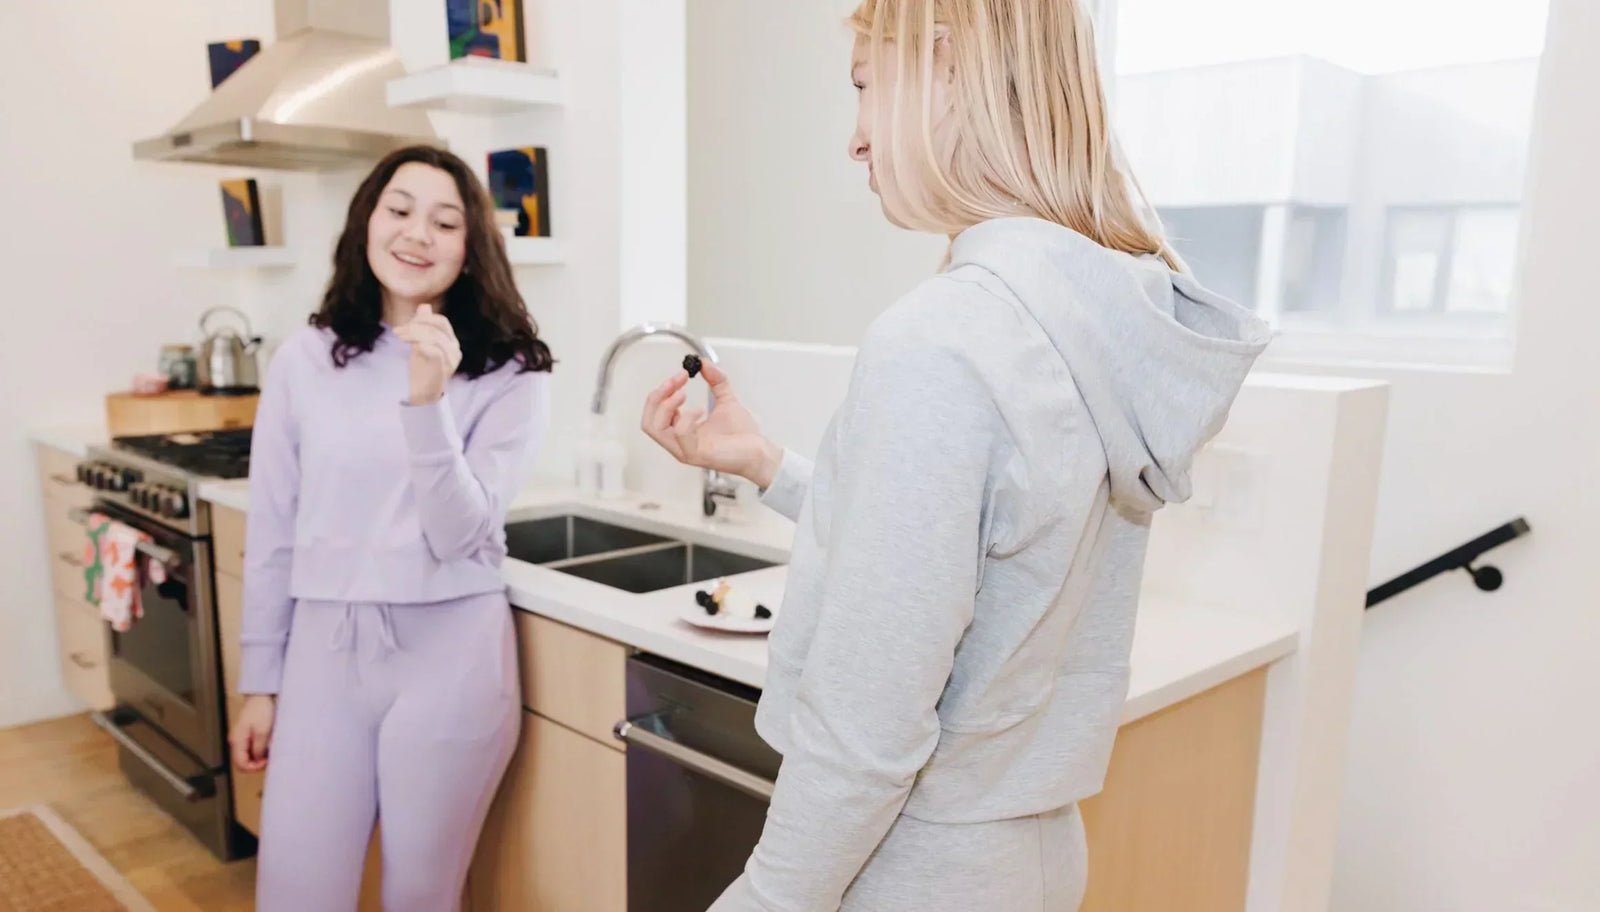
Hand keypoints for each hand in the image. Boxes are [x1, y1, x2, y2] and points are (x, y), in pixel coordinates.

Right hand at [229, 694, 276, 771]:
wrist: (260, 696)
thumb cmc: (261, 711)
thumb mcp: (263, 731)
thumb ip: (259, 748)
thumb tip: (257, 760)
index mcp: (237, 741)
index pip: (240, 764)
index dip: (253, 768)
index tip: (266, 763)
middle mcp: (236, 742)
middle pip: (242, 762)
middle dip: (255, 765)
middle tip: (268, 760)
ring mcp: (240, 739)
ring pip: (246, 756)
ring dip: (257, 759)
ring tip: (269, 754)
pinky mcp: (246, 735)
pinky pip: (250, 749)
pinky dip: (258, 752)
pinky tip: (267, 748)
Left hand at [395, 304, 461, 404]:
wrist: (423, 394)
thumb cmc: (423, 369)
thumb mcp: (421, 343)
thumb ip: (424, 325)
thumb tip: (424, 306)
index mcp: (451, 342)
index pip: (441, 322)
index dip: (423, 319)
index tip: (405, 325)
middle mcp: (455, 350)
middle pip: (438, 326)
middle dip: (416, 325)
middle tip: (398, 331)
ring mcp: (450, 360)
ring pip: (434, 337)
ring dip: (414, 334)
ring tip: (399, 337)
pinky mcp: (443, 369)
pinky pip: (435, 351)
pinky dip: (422, 345)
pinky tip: (412, 347)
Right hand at [642, 360, 783, 488]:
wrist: (760, 451)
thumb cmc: (743, 435)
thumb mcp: (726, 400)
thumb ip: (716, 381)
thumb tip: (704, 362)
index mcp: (681, 432)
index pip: (656, 412)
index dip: (664, 390)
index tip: (682, 373)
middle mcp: (678, 443)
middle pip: (648, 422)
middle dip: (657, 396)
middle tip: (677, 380)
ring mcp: (685, 450)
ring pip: (655, 429)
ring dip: (666, 405)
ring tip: (684, 394)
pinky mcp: (696, 455)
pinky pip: (679, 434)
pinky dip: (686, 417)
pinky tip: (701, 410)